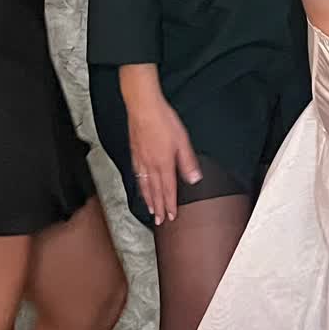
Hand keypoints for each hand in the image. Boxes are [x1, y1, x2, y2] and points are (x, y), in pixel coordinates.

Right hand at [124, 88, 199, 226]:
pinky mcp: (135, 153)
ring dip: (148, 200)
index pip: (168, 190)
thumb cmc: (163, 121)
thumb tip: (194, 178)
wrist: (143, 108)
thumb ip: (188, 162)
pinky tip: (141, 187)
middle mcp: (151, 165)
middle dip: (158, 208)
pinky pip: (137, 175)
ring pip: (145, 186)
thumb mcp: (183, 141)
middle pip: (155, 192)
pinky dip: (140, 186)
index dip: (170, 205)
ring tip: (150, 210)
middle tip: (159, 221)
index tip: (171, 216)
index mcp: (164, 164)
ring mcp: (141, 160)